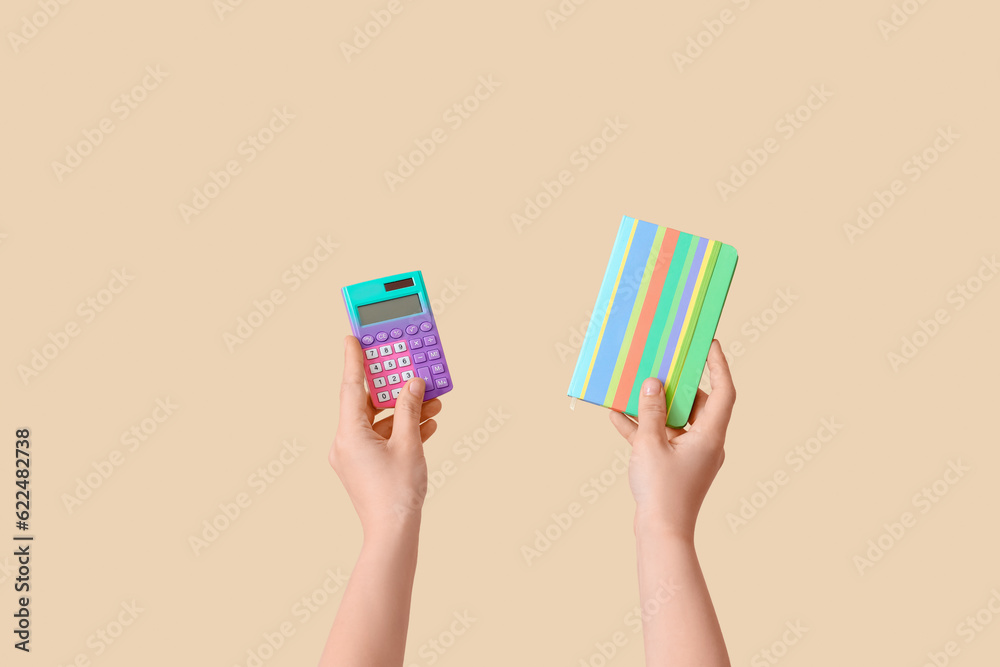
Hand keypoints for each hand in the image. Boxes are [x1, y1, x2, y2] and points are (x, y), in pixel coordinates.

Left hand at [329, 336, 441, 537]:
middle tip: (406, 366)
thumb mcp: (409, 444)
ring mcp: (353, 456)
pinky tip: (427, 424)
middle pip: (367, 404)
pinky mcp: (364, 467)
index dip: (353, 360)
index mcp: (348, 434)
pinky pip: (382, 438)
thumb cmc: (397, 492)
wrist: (393, 533)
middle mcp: (345, 443)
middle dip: (392, 388)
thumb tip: (412, 384)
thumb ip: (410, 409)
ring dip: (404, 411)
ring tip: (431, 400)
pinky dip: (401, 429)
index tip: (352, 337)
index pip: (350, 388)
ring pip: (378, 422)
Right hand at [609, 339, 735, 541]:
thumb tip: (652, 384)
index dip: (719, 365)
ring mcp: (691, 456)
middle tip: (661, 363)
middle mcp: (707, 443)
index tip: (710, 344)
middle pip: (697, 404)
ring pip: (676, 421)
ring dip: (654, 407)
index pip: (723, 392)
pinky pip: (661, 439)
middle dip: (676, 385)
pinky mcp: (676, 467)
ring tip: (634, 387)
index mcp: (710, 435)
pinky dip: (644, 428)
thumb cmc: (662, 490)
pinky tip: (618, 417)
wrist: (661, 535)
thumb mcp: (650, 444)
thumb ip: (651, 412)